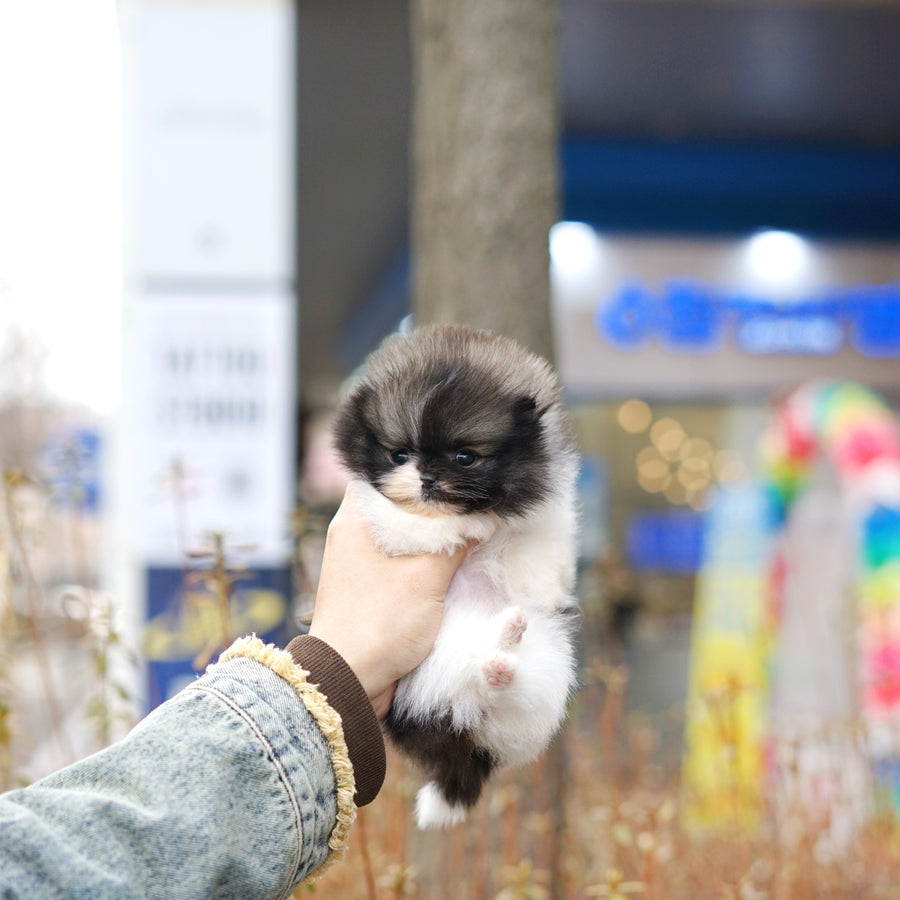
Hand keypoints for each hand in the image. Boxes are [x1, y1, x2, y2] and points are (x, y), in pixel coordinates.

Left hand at [309, 481, 465, 718]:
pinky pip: (402, 557)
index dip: (417, 462)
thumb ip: (457, 541)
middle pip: (398, 500)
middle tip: (471, 489)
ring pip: (403, 530)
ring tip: (470, 518)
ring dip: (433, 529)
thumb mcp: (426, 578)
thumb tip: (486, 517)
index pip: (382, 470)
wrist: (348, 682)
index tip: (451, 460)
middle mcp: (354, 533)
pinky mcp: (371, 585)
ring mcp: (361, 560)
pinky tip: (456, 554)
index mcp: (356, 519)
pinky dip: (426, 554)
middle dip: (435, 497)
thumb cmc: (379, 624)